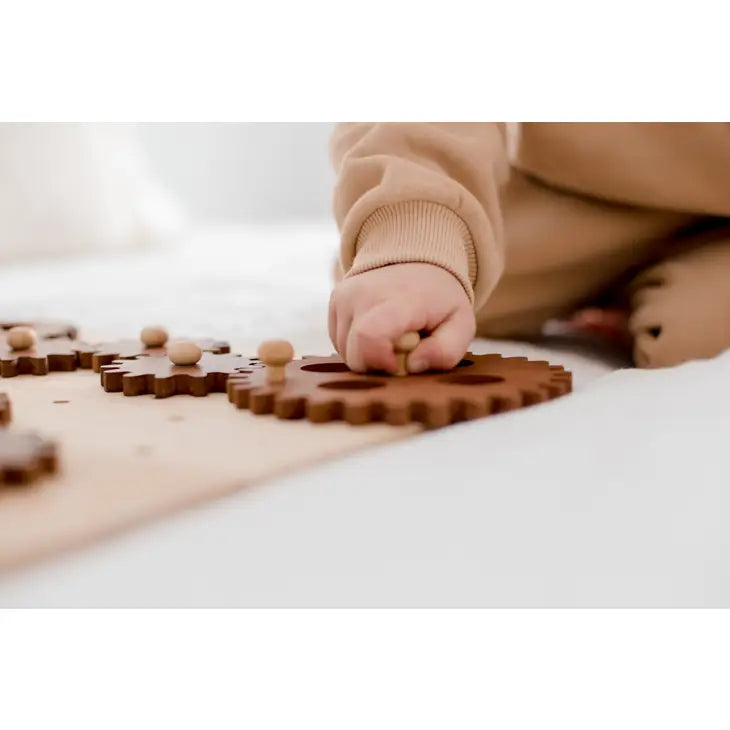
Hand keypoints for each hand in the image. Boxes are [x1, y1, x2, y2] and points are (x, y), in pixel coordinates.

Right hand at [329, 263, 475, 372]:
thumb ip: (445, 351)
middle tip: (401, 351)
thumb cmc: (441, 299)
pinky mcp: (336, 300)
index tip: (398, 364)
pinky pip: (339, 341)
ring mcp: (346, 295)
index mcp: (399, 299)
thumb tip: (411, 366)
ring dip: (368, 355)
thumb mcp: (461, 325)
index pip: (369, 337)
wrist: (419, 260)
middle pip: (354, 353)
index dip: (379, 363)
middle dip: (377, 365)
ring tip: (391, 338)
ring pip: (345, 351)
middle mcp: (365, 293)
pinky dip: (357, 345)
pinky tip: (378, 333)